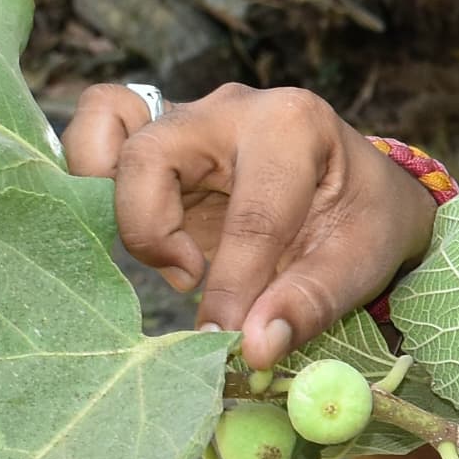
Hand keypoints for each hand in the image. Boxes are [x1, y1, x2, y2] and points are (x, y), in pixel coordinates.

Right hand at [59, 82, 437, 368]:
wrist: (361, 192)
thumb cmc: (365, 219)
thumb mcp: (361, 262)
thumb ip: (308, 305)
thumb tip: (252, 349)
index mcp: (294, 126)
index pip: (250, 214)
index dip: (234, 286)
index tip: (227, 338)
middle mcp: (231, 109)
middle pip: (150, 154)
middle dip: (153, 230)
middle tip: (190, 277)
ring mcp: (188, 117)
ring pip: (107, 126)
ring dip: (117, 198)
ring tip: (164, 246)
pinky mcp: (158, 139)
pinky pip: (100, 131)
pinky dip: (94, 176)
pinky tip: (143, 230)